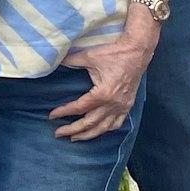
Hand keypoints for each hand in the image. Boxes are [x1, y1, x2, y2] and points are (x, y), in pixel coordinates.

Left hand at [50, 26, 157, 141]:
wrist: (137, 51)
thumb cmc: (114, 53)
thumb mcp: (89, 56)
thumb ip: (71, 61)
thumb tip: (55, 61)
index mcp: (103, 94)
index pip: (79, 108)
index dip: (64, 112)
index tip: (52, 116)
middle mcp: (113, 104)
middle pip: (90, 123)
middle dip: (73, 130)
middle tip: (58, 133)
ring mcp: (122, 106)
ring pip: (104, 127)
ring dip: (88, 135)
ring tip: (75, 138)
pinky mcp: (128, 105)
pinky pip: (117, 123)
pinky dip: (106, 129)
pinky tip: (98, 131)